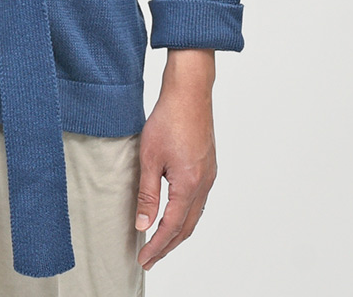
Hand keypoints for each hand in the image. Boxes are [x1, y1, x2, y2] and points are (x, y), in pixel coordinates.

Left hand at [134, 49, 216, 271]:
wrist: (189, 93)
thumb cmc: (168, 120)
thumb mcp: (149, 158)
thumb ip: (147, 194)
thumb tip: (143, 225)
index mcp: (189, 186)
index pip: (171, 227)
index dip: (157, 246)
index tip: (143, 259)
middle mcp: (204, 185)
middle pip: (186, 227)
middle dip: (168, 245)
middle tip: (150, 258)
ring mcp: (209, 175)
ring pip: (195, 215)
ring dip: (178, 232)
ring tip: (161, 242)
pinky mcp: (208, 166)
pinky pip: (199, 200)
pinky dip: (186, 215)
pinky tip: (175, 213)